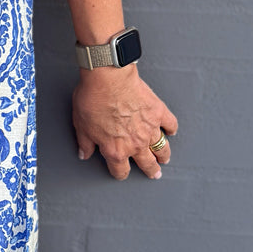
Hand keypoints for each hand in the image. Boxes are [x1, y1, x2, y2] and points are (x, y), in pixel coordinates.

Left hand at [73, 64, 177, 179]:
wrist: (108, 78)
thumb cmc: (93, 99)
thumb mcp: (81, 125)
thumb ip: (85, 143)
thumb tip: (84, 154)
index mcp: (115, 150)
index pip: (120, 170)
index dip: (121, 173)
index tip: (122, 172)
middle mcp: (135, 144)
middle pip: (147, 164)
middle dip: (151, 170)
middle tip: (155, 173)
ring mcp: (149, 129)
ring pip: (162, 148)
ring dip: (164, 155)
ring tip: (164, 158)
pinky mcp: (158, 112)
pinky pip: (171, 125)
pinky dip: (171, 129)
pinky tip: (170, 131)